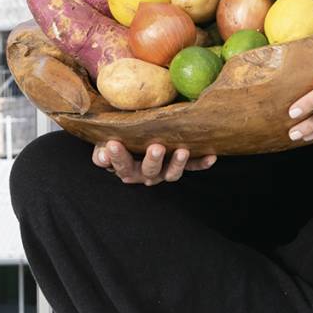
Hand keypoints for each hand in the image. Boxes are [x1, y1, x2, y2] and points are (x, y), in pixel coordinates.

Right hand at [92, 139, 216, 184]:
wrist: (138, 138)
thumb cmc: (121, 139)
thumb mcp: (107, 143)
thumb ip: (103, 150)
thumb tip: (101, 157)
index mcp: (127, 169)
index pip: (121, 165)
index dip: (117, 157)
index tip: (112, 144)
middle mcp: (147, 174)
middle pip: (150, 171)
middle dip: (153, 160)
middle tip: (156, 147)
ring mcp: (165, 171)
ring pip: (172, 173)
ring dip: (178, 163)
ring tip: (182, 151)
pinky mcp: (182, 165)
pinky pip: (193, 166)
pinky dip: (202, 163)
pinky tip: (211, 156)